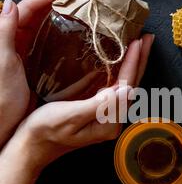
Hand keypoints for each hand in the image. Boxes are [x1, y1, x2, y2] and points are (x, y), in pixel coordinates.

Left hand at [0, 0, 79, 147]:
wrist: (2, 127)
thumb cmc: (0, 99)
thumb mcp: (2, 63)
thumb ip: (3, 32)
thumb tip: (10, 3)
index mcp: (8, 35)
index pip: (32, 5)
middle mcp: (19, 41)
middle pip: (43, 13)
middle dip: (63, 0)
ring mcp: (30, 54)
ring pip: (51, 29)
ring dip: (68, 18)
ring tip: (89, 10)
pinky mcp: (39, 68)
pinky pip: (55, 48)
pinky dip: (68, 40)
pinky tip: (82, 38)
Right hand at [11, 34, 153, 170]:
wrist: (31, 146)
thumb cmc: (45, 131)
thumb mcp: (71, 117)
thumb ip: (99, 105)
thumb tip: (127, 90)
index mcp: (108, 123)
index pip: (127, 87)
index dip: (133, 63)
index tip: (138, 42)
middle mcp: (112, 121)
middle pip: (132, 86)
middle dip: (141, 61)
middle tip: (148, 38)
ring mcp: (106, 117)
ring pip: (126, 86)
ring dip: (134, 65)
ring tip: (140, 45)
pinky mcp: (99, 112)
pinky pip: (115, 88)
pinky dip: (122, 71)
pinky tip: (123, 61)